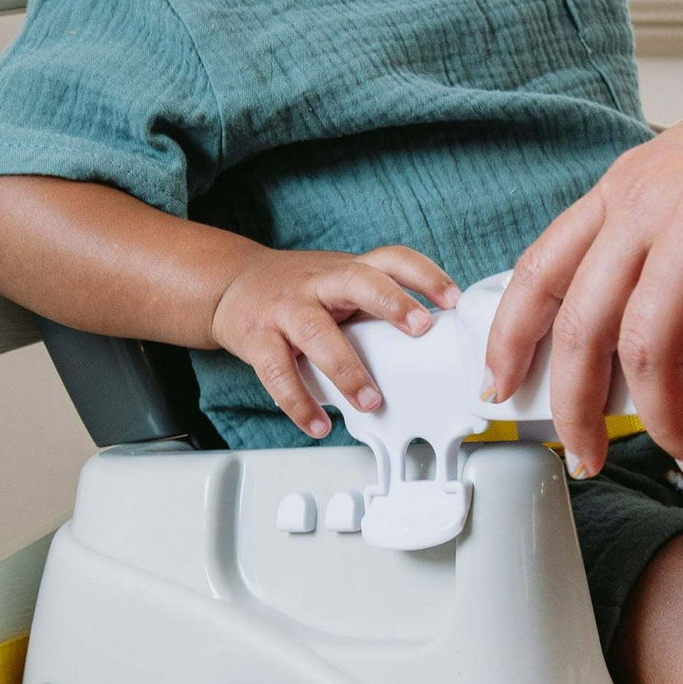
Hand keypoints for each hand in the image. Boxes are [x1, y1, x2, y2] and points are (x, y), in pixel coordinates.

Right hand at [211, 246, 459, 438]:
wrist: (230, 286)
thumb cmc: (298, 290)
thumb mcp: (338, 283)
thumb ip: (375, 303)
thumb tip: (433, 339)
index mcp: (345, 269)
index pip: (390, 259)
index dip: (424, 275)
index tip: (452, 298)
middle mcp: (318, 283)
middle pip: (357, 282)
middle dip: (391, 303)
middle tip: (419, 328)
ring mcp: (286, 309)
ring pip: (318, 334)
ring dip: (347, 369)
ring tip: (370, 400)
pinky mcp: (258, 339)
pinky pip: (278, 373)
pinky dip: (300, 403)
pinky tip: (319, 424)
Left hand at [481, 34, 682, 477]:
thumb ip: (665, 232)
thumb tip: (642, 311)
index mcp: (628, 189)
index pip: (539, 274)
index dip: (509, 342)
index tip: (501, 389)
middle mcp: (652, 205)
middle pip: (581, 331)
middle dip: (578, 411)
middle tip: (590, 455)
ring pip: (649, 354)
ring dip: (666, 425)